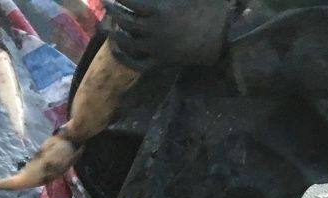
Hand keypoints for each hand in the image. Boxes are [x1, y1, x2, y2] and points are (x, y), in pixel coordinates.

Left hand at [105, 0, 229, 71]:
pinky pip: (136, 63)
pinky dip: (123, 57)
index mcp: (159, 9)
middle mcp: (153, 30)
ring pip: (127, 42)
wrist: (222, 35)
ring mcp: (155, 48)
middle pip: (124, 20)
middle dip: (112, 11)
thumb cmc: (209, 7)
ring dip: (115, 33)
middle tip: (105, 4)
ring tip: (108, 26)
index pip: (129, 1)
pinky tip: (117, 50)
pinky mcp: (160, 62)